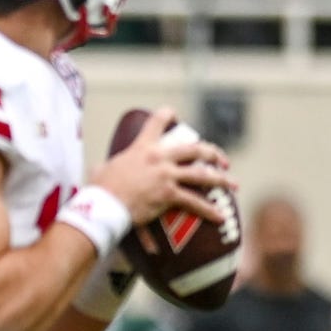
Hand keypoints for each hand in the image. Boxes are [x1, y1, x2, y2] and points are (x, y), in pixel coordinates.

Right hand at [91, 107, 233, 229]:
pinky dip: (209, 210)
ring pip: (202, 174)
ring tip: (232, 184)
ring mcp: (166, 175)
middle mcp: (159, 158)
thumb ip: (106, 166)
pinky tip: (220, 216)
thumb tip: (99, 169)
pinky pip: (195, 202)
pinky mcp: (169, 194)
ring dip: (221, 179)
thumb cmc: (98, 189)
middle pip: (194, 149)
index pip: (158, 121)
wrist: (103, 205)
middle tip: (220, 160)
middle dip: (212, 153)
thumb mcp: (101, 170)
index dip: (168, 115)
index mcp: (142, 148)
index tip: (175, 115)